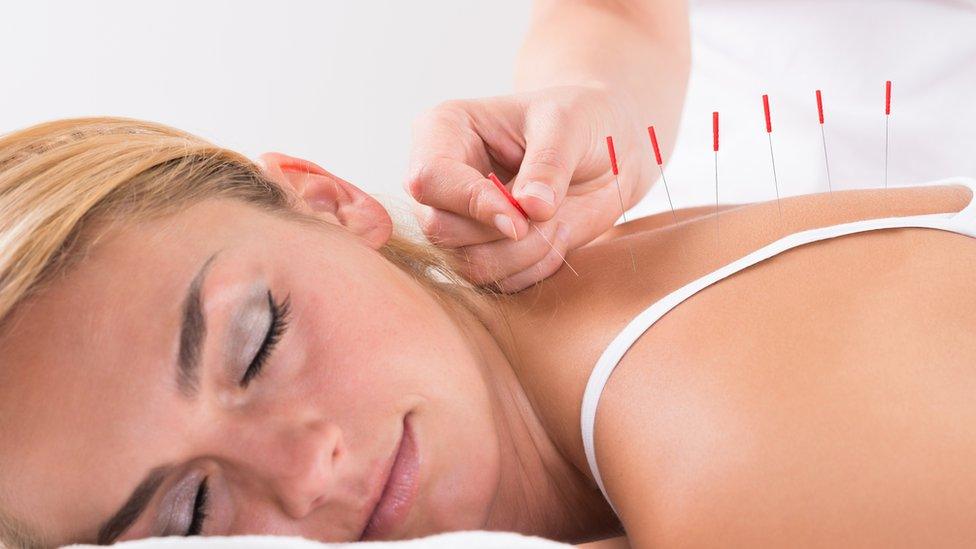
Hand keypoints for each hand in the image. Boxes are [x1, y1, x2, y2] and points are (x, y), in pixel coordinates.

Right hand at [405, 83, 652, 291]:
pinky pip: (496, 282)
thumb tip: (530, 209)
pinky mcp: (480, 251)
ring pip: (466, 263)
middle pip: (439, 229)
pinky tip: (559, 238)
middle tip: (551, 216)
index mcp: (443, 131)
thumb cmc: (580, 120)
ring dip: (522, 256)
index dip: (472, 203)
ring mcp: (456, 219)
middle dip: (502, 234)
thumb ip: (548, 164)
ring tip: (559, 224)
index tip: (521, 219)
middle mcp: (441, 180)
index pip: (430, 178)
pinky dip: (534, 269)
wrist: (607, 149)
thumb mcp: (569, 125)